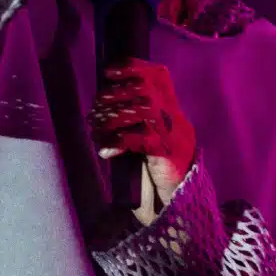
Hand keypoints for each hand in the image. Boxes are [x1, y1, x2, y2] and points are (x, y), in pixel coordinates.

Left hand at [87, 59, 196, 224]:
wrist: (179, 207)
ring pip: (147, 110)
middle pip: (149, 90)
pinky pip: (144, 141)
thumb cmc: (155, 173)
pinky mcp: (170, 158)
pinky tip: (105, 152)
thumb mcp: (145, 141)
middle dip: (119, 91)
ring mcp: (176, 138)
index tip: (108, 72)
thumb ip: (132, 124)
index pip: (160, 76)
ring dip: (115, 115)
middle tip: (98, 102)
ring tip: (96, 125)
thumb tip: (99, 108)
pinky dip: (120, 142)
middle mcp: (177, 120)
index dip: (134, 67)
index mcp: (172, 112)